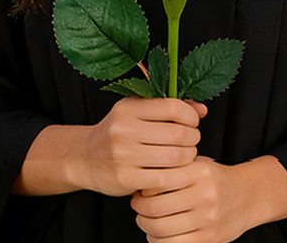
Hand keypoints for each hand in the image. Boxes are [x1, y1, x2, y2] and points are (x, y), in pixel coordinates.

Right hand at [13, 97, 206, 197]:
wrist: (85, 158)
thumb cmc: (118, 131)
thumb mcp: (136, 111)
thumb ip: (168, 107)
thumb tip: (202, 109)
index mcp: (129, 108)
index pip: (173, 107)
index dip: (190, 115)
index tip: (192, 121)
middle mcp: (124, 129)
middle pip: (178, 134)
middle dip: (193, 138)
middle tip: (191, 141)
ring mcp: (124, 155)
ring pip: (174, 157)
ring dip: (188, 157)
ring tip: (185, 155)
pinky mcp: (125, 179)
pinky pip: (164, 179)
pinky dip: (176, 175)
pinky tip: (174, 171)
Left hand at [133, 157, 247, 242]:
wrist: (247, 196)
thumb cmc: (214, 179)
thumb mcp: (197, 164)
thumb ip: (173, 168)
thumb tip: (139, 181)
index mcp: (199, 171)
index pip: (159, 180)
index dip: (142, 189)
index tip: (138, 191)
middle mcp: (204, 195)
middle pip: (156, 208)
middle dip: (140, 210)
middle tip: (138, 207)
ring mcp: (207, 219)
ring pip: (161, 229)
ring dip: (146, 227)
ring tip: (146, 221)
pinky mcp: (209, 239)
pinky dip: (158, 241)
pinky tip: (158, 234)